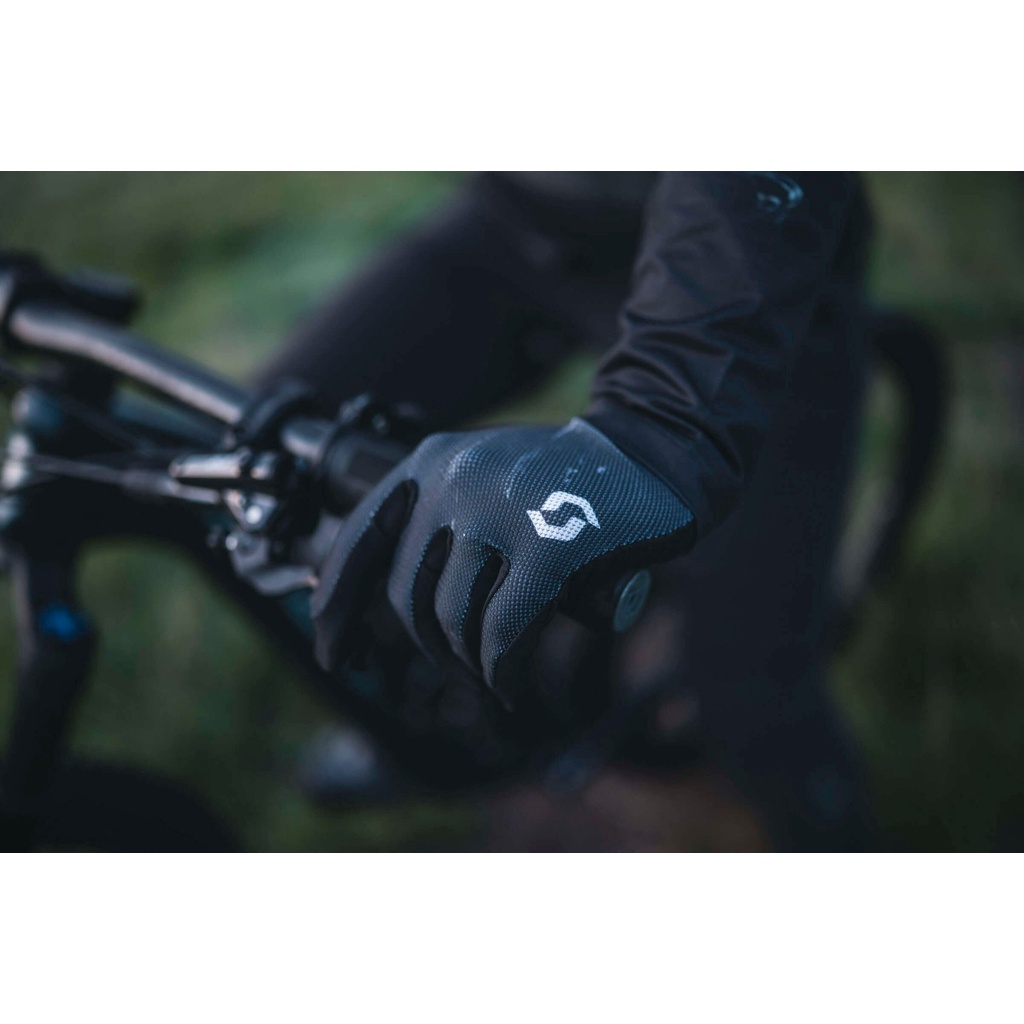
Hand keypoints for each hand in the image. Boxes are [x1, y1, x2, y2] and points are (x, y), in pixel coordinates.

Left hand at [312, 418, 694, 702]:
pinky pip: (504, 633)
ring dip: (470, 665)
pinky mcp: (552, 544)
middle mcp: (453, 480)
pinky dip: (501, 671)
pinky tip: (508, 687)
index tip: (337, 657)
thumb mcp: (484, 479)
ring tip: (492, 674)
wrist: (652, 452)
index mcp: (429, 461)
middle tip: (458, 670)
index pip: (357, 541)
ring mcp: (502, 510)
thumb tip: (395, 610)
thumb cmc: (564, 484)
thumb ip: (438, 523)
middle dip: (427, 648)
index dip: (336, 608)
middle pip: (407, 595)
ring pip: (455, 620)